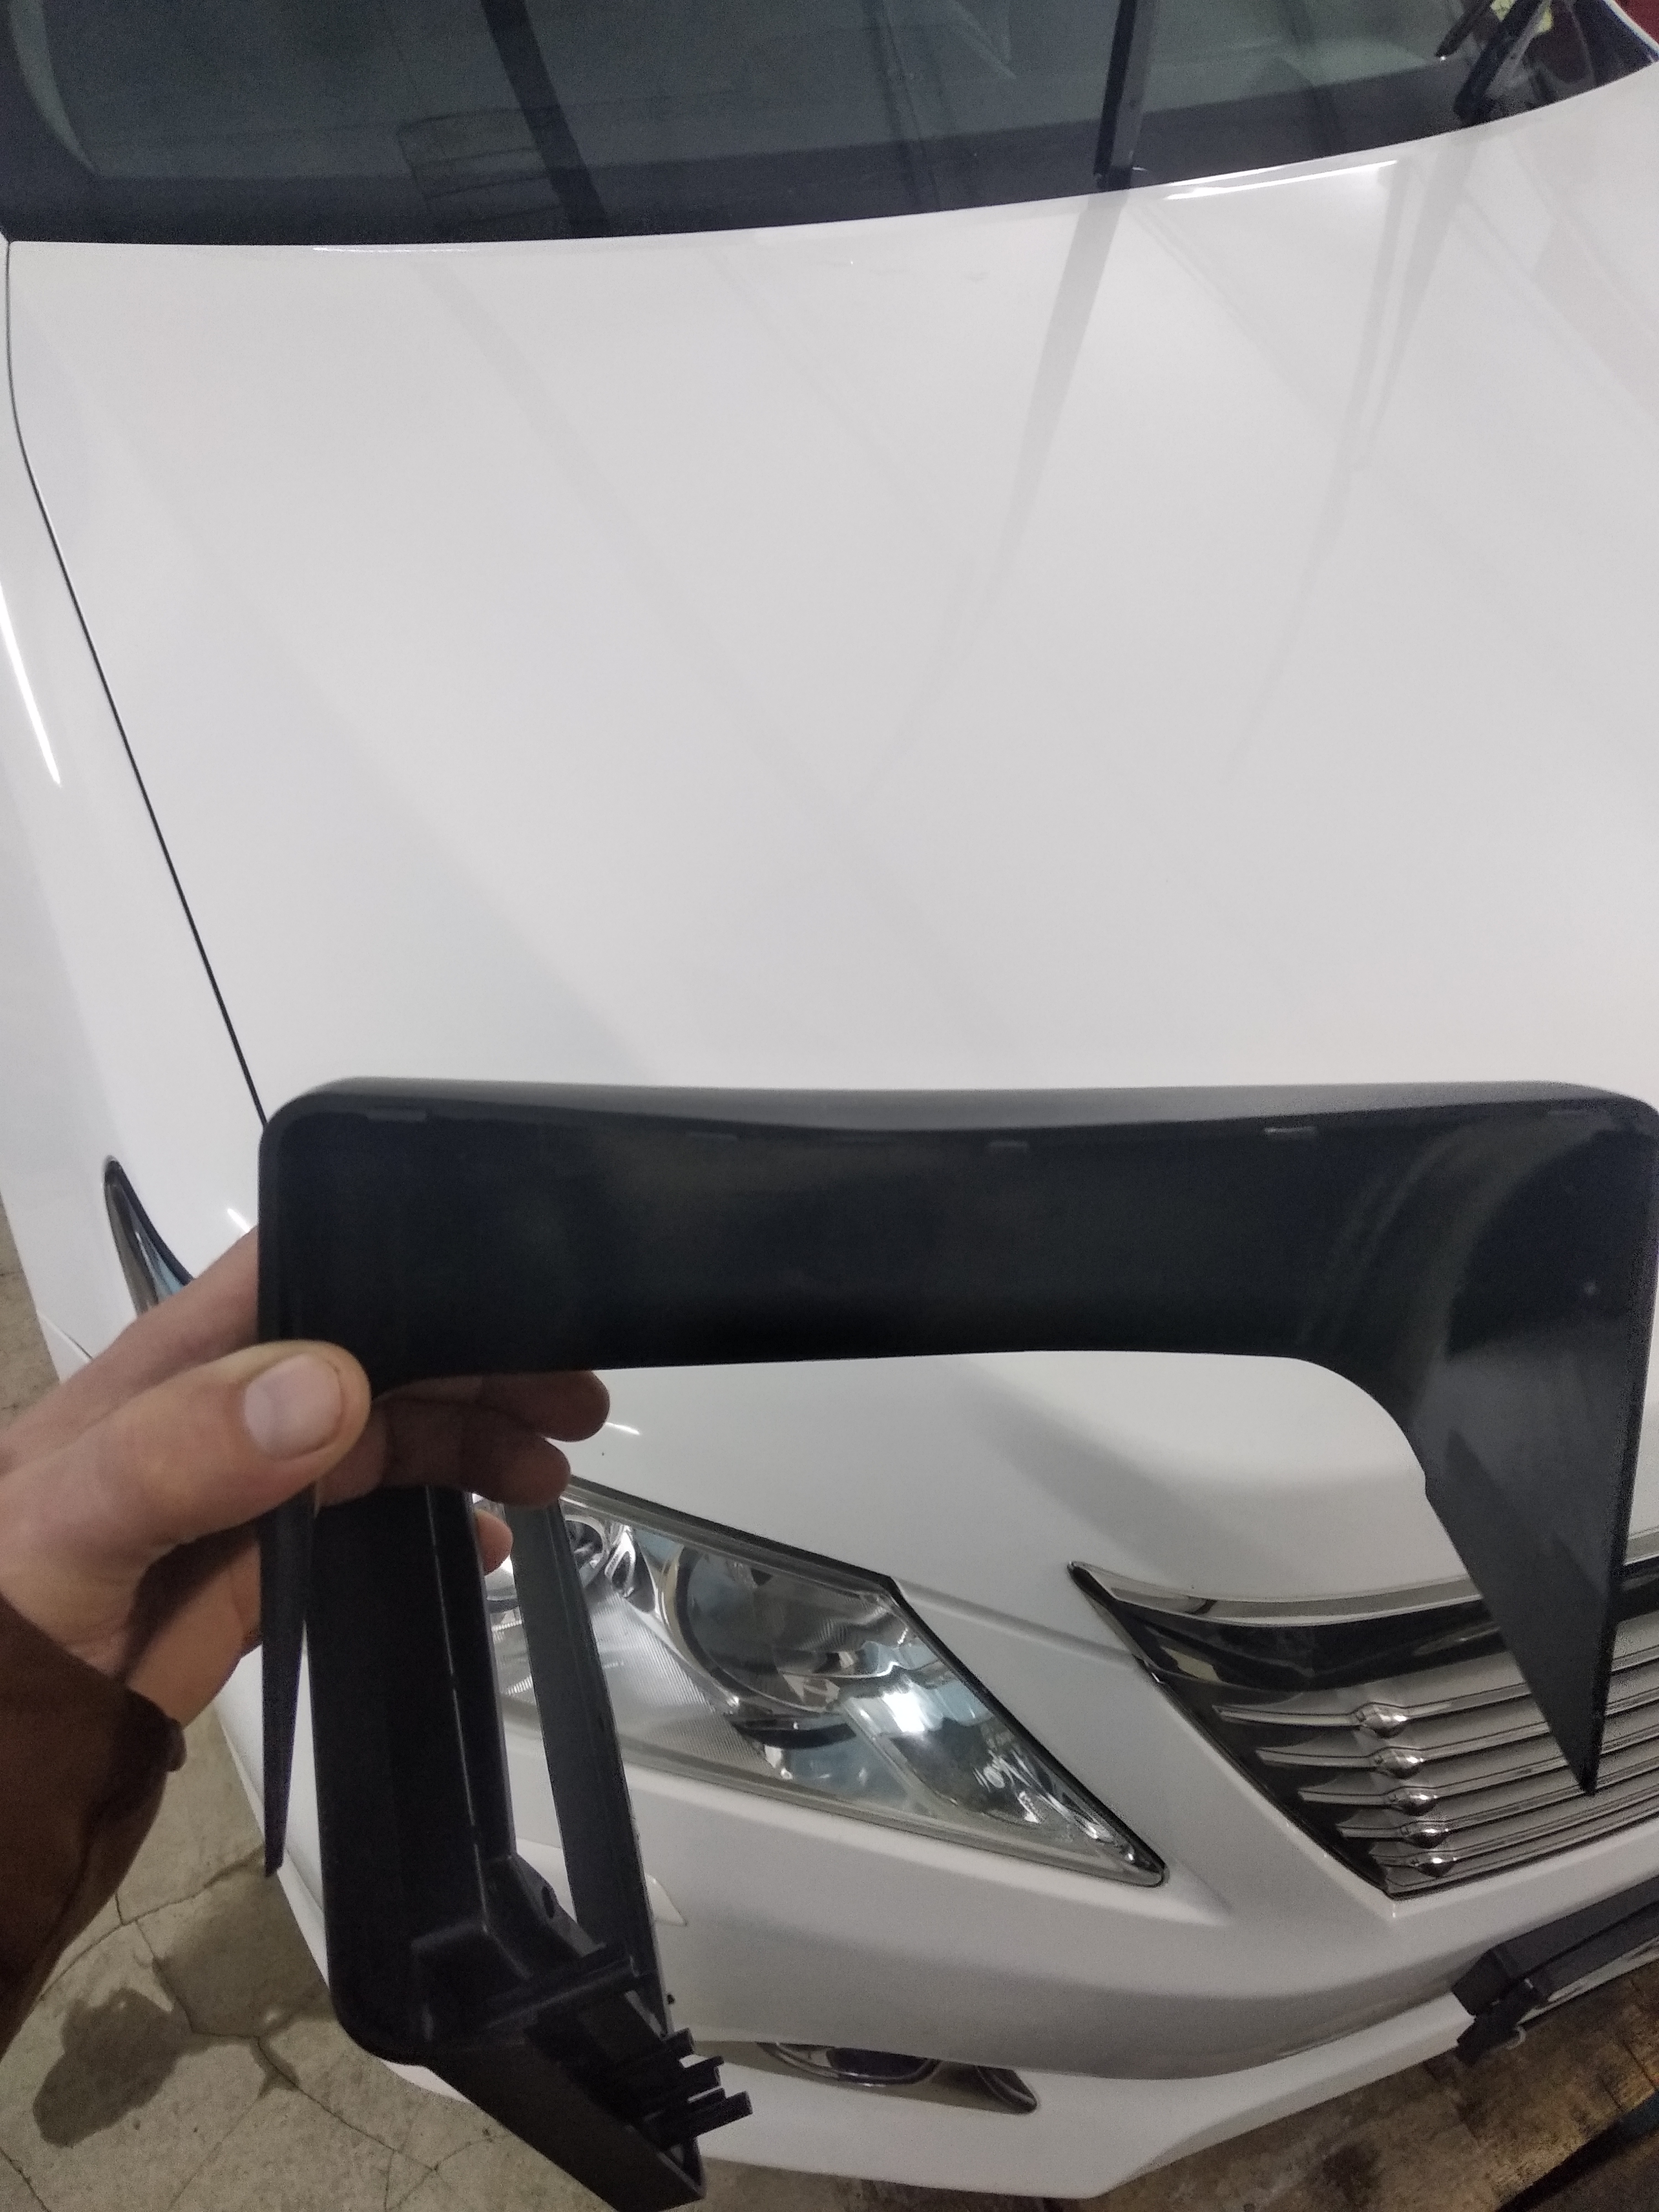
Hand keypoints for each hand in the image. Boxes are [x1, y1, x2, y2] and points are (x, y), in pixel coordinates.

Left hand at [0, 1233, 606, 1723]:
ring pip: (387, 1437)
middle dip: (479, 1357)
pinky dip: (442, 1526)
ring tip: (551, 1473)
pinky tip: (489, 1545)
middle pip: (376, 1351)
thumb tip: (338, 1383)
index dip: (414, 1261)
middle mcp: (224, 1415)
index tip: (522, 1285)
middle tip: (578, 1395)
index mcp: (180, 1367)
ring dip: (475, 1438)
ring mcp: (248, 1495)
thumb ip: (185, 1449)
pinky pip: (372, 1528)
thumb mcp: (70, 1521)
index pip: (310, 1269)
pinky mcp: (264, 1575)